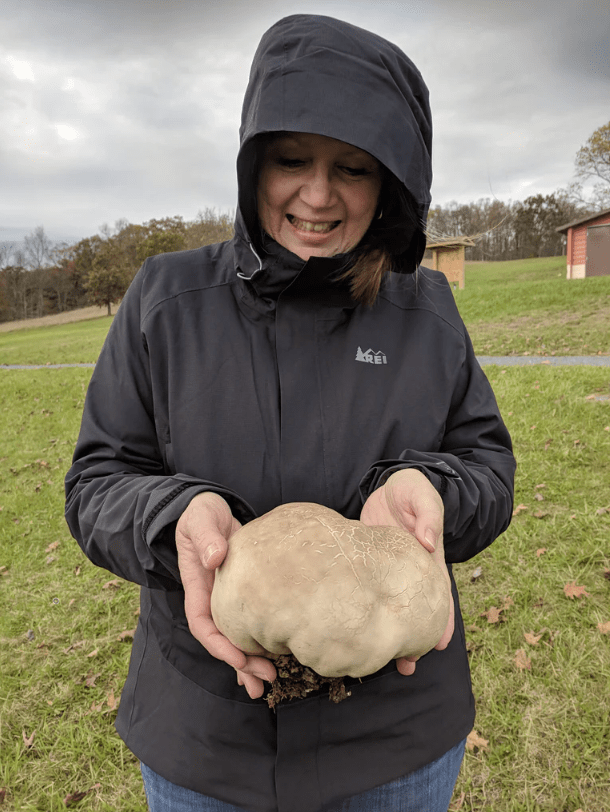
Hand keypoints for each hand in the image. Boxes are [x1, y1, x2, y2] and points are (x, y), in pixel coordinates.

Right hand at [176, 492, 276, 698]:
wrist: (209, 507)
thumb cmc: (201, 514)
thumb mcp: (199, 520)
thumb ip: (205, 537)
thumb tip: (215, 558)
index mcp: (198, 587)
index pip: (204, 625)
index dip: (220, 645)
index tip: (239, 657)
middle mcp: (212, 598)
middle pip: (223, 640)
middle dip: (241, 662)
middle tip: (267, 678)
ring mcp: (228, 599)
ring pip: (237, 636)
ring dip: (250, 662)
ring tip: (270, 682)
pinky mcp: (246, 592)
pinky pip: (252, 620)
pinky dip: (262, 640)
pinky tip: (277, 657)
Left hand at [360, 469, 454, 674]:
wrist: (388, 484)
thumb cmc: (410, 490)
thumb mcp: (422, 495)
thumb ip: (428, 515)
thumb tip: (427, 542)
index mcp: (427, 558)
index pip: (438, 594)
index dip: (441, 619)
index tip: (439, 644)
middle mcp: (410, 570)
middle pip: (415, 609)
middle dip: (415, 637)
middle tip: (408, 665)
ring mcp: (389, 571)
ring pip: (391, 607)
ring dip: (390, 631)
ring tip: (385, 660)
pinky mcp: (369, 567)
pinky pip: (369, 593)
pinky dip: (365, 611)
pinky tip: (353, 630)